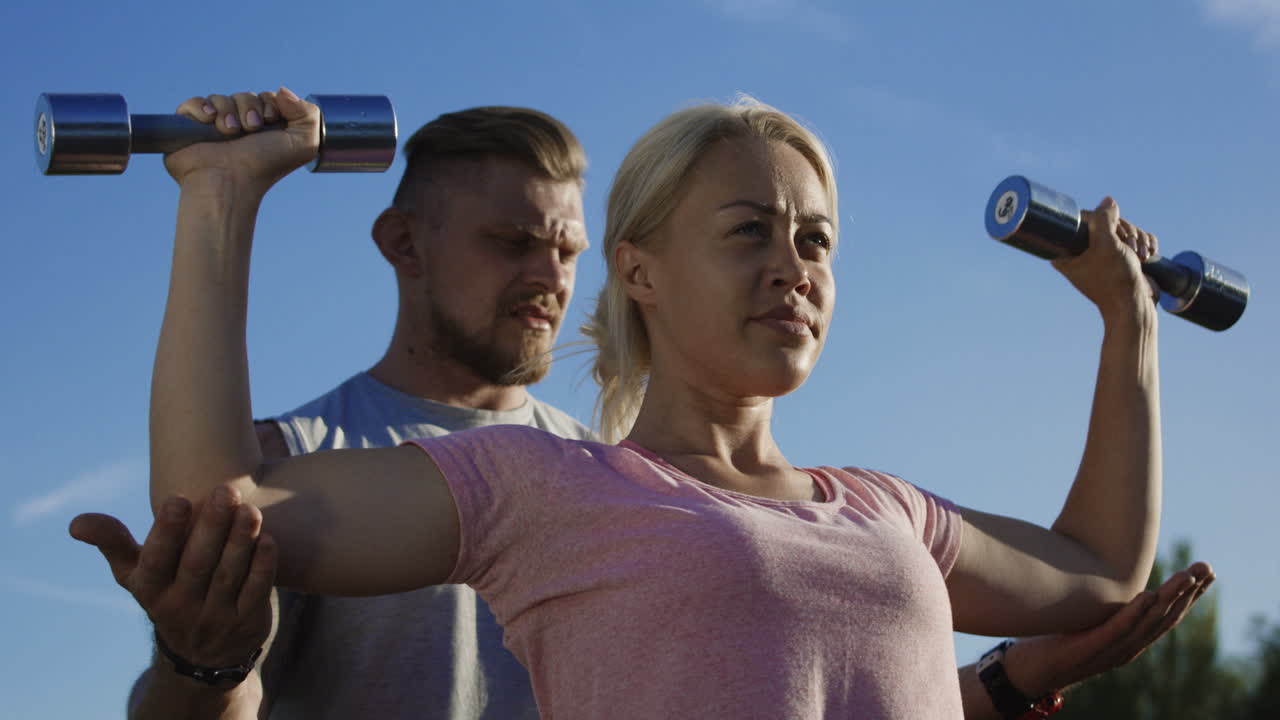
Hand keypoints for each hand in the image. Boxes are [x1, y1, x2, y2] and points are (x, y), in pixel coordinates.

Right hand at [69, 484, 275, 671]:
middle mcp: (180, 607)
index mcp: (150, 590)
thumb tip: (76, 523)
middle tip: (226, 489)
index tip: (178, 498)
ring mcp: (215, 617)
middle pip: (198, 564)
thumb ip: (112, 543)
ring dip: (240, 541)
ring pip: (229, 575)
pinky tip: (266, 539)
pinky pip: (256, 592)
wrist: (203, 654)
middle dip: (212, 526)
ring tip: (249, 508)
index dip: (166, 532)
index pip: (157, 560)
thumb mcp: (135, 575)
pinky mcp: (246, 622)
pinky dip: (262, 566)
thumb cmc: (167, 592)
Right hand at [164, 87, 319, 194]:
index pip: (266, 97)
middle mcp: (240, 125)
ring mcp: (214, 125)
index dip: (269, 105)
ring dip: (228, 112)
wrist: (231, 182)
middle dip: (250, 109)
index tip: (269, 122)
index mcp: (265, 127)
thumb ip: (308, 114)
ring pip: (220, 98)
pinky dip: (201, 107)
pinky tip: (209, 120)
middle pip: (245, 96)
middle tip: (250, 130)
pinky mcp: (189, 127)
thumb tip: (281, 91)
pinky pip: (193, 103)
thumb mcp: (303, 144)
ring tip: (230, 133)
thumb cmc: (266, 166)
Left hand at [1005, 561, 1214, 697]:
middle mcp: (1128, 646)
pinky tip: (1148, 595)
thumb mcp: (1092, 620)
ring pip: (1147, 622)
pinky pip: (1116, 630)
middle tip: (1206, 567)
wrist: (1032, 670)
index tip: (1208, 571)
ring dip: (1169, 598)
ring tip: (1186, 576)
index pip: (1168, 614)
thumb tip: (1116, 573)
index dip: (1190, 594)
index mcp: (1131, 639)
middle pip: (1166, 617)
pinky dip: (1134, 613)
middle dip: (1188, 592)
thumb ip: (1110, 605)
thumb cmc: (1059, 641)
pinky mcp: (1089, 649)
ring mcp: (1111, 650)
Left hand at [1052, 197, 1161, 318]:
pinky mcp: (1121, 257)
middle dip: (1124, 231)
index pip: (1081, 219)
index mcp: (1066, 254)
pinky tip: (1149, 255)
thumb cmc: (1116, 280)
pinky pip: (1135, 238)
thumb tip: (1107, 200)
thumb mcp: (1106, 245)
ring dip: (1137, 238)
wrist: (1136, 306)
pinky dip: (1145, 243)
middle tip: (1130, 246)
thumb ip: (1103, 220)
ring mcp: (1104, 256)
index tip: (1112, 236)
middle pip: (1105, 222)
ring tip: (1141, 256)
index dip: (1101, 221)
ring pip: (1122, 229)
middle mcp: (1082, 254)